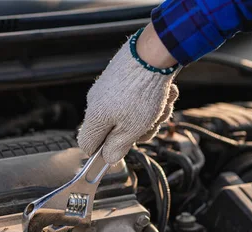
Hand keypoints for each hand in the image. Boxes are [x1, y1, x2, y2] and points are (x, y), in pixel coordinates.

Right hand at [77, 24, 179, 163]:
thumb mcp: (132, 129)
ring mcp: (110, 89)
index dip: (103, 152)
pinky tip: (164, 92)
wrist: (153, 53)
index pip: (87, 144)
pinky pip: (138, 98)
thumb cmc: (141, 93)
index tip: (121, 150)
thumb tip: (109, 158)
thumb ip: (118, 147)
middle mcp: (98, 102)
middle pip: (114, 131)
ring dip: (152, 115)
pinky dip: (154, 99)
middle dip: (138, 131)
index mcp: (95, 117)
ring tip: (162, 104)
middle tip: (151, 124)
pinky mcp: (124, 78)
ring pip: (131, 115)